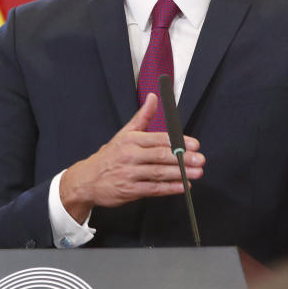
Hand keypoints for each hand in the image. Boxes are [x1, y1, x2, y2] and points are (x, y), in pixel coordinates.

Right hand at [59, 93, 205, 222]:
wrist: (87, 179)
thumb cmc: (110, 156)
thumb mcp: (125, 133)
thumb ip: (143, 116)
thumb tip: (153, 97)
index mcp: (131, 139)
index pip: (159, 139)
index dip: (178, 142)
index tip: (195, 144)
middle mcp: (130, 155)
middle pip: (160, 156)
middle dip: (183, 158)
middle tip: (200, 159)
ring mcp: (129, 173)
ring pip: (158, 173)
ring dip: (180, 173)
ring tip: (196, 173)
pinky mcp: (129, 190)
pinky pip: (153, 189)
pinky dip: (170, 188)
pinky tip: (183, 186)